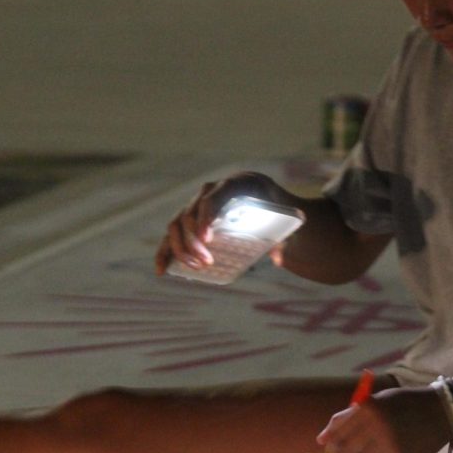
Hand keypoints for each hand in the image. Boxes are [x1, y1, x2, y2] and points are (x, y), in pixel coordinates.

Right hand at [154, 172, 294, 274]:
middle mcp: (215, 189)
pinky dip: (165, 251)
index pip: (216, 195)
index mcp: (241, 182)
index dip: (206, 215)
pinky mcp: (193, 220)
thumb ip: (287, 234)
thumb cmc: (283, 212)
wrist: (276, 206)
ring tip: (195, 267)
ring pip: (178, 223)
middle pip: (192, 211)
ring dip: (180, 247)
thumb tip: (278, 258)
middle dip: (193, 239)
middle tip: (206, 262)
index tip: (206, 240)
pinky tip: (162, 270)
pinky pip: (173, 234)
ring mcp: (201, 203)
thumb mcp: (290, 220)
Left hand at [316, 387, 452, 452]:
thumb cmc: (407, 402)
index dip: (329, 437)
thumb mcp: (379, 400)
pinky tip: (388, 447)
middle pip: (346, 447)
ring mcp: (388, 446)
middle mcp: (377, 427)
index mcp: (369, 408)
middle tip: (350, 444)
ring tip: (376, 441)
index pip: (338, 429)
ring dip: (363, 452)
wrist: (442, 412)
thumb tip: (321, 438)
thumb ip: (350, 416)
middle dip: (344, 447)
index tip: (325, 442)